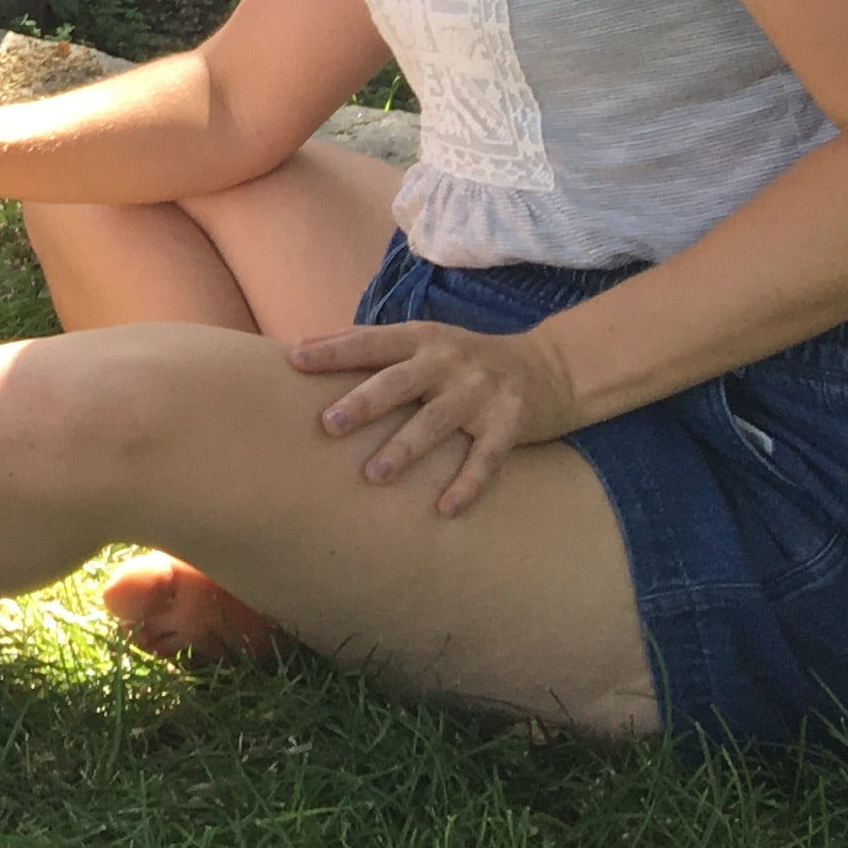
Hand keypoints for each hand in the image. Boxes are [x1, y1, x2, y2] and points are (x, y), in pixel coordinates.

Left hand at [285, 317, 582, 516]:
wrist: (551, 367)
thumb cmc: (465, 358)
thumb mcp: (423, 340)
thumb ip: (371, 344)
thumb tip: (303, 347)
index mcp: (421, 339)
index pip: (371, 342)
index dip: (334, 351)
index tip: (295, 361)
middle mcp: (448, 362)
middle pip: (399, 382)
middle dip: (363, 403)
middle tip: (328, 425)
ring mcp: (481, 393)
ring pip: (437, 422)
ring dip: (405, 450)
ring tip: (374, 475)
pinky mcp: (511, 424)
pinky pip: (486, 459)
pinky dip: (467, 485)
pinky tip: (445, 509)